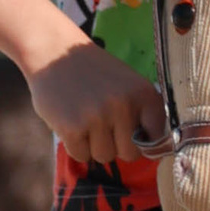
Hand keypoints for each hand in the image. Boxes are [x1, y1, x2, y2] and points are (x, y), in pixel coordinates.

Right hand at [25, 33, 165, 174]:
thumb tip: (152, 151)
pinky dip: (75, 145)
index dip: (140, 139)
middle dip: (116, 145)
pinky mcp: (73, 128)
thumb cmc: (93, 73)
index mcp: (144, 94)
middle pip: (129, 154)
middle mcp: (124, 106)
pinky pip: (82, 156)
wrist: (54, 53)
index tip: (128, 130)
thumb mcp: (128, 84)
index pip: (156, 138)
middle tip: (102, 123)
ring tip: (85, 119)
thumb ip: (142, 113)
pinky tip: (71, 122)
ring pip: (105, 156)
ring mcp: (98, 117)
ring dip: (94, 145)